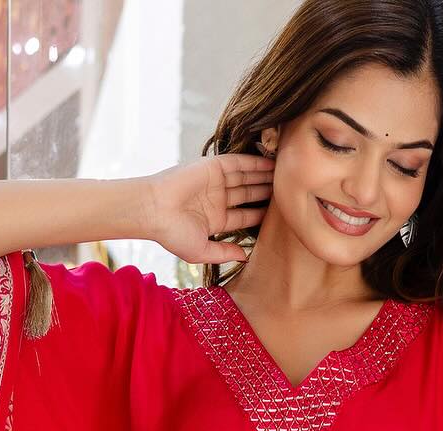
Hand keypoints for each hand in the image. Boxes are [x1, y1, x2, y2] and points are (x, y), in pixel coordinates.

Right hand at [143, 154, 274, 264]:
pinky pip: (239, 162)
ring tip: (285, 175)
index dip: (261, 216)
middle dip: (267, 193)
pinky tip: (271, 163)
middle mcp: (217, 199)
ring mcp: (215, 182)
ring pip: (247, 178)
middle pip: (249, 194)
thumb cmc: (172, 234)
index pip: (245, 217)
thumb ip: (224, 252)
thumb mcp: (201, 251)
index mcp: (215, 220)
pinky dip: (255, 162)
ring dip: (265, 176)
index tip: (281, 217)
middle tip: (289, 192)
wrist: (153, 211)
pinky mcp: (213, 166)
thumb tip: (245, 257)